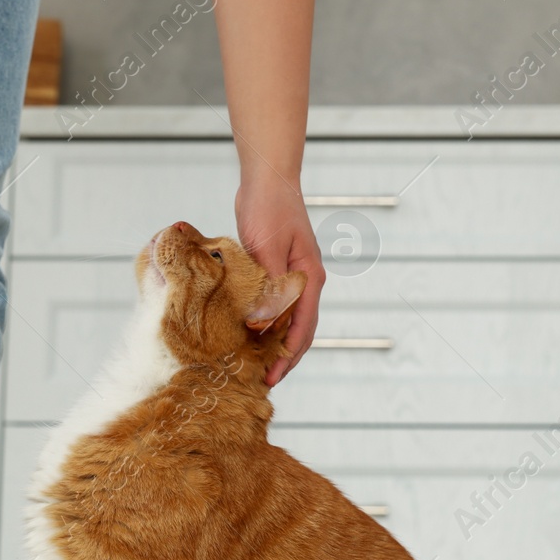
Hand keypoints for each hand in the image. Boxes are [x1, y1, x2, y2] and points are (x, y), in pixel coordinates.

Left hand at [235, 176, 324, 385]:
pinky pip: (276, 305)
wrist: (267, 178)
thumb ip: (267, 287)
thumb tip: (261, 326)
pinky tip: (250, 334)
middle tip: (262, 381)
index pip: (302, 329)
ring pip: (288, 320)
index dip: (287, 356)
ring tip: (257, 365)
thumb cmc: (268, 208)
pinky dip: (266, 323)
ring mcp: (294, 276)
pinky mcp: (279, 270)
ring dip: (275, 344)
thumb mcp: (266, 249)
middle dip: (284, 358)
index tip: (271, 377)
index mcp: (309, 279)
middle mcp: (306, 282)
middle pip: (300, 330)